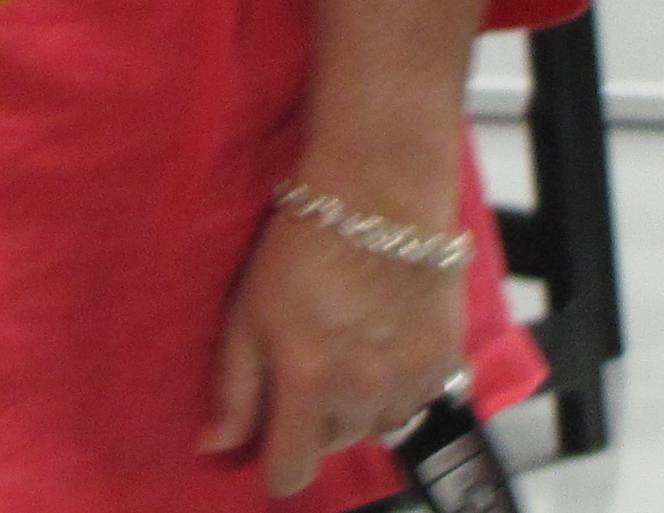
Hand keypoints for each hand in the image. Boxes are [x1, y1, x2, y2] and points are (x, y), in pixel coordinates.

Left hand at [201, 196, 469, 494]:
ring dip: (359, 402)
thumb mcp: (249, 309)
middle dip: (315, 417)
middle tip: (307, 361)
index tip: (271, 440)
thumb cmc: (301, 243)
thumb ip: (235, 386)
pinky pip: (417, 401)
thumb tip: (216, 447)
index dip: (276, 464)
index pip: (292, 469)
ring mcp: (411, 381)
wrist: (381, 194)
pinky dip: (399, 384)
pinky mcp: (447, 362)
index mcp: (308, 381)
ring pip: (376, 424)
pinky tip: (384, 340)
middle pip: (333, 443)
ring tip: (347, 346)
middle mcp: (364, 392)